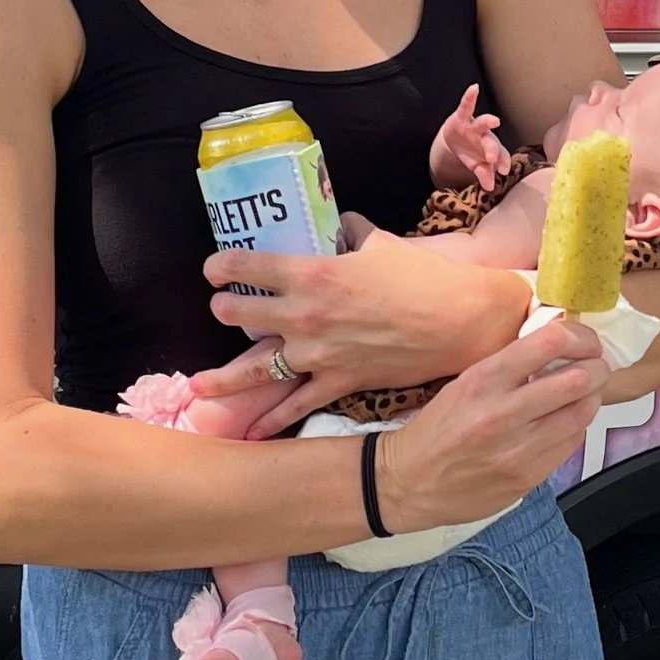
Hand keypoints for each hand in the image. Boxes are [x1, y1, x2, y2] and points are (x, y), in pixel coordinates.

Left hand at [196, 232, 532, 431]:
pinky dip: (272, 421)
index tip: (214, 270)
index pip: (248, 267)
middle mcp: (306, 316)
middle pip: (241, 316)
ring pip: (255, 368)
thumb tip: (341, 227)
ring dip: (224, 376)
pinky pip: (296, 406)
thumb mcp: (381, 244)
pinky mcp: (339, 383)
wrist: (461, 321)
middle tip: (221, 309)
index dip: (222, 267)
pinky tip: (251, 432)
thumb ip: (352, 235)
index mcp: (313, 274)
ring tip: (199, 384)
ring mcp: (319, 355)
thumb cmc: (423, 277)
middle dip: (225, 310)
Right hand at [369, 318, 614, 530]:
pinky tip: (566, 423)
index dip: (580, 337)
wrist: (408, 483)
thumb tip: (556, 348)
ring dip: (591, 399)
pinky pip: (570, 444)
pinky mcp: (527, 477)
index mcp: (483, 380)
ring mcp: (517, 450)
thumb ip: (508, 368)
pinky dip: (575, 429)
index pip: (549, 342)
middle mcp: (502, 413)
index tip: (585, 341)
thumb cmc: (436, 431)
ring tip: (585, 394)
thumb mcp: (463, 384)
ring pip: (581, 414)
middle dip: (597, 369)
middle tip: (596, 367)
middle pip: (577, 379)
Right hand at [430, 80, 510, 193]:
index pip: (500, 157)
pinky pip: (466, 105)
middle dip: (492, 150)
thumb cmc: (471, 152)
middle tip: (492, 159)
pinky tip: (473, 88)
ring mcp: (474, 126)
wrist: (455, 139)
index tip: (503, 171)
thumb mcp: (475, 165)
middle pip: (491, 143)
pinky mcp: (462, 117)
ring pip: (482, 124)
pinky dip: (469, 97)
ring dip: (488, 121)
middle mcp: (485, 137)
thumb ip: (483, 174)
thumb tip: (489, 188)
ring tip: (495, 121)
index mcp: (491, 150)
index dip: (502, 162)